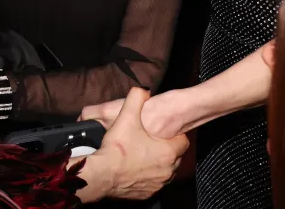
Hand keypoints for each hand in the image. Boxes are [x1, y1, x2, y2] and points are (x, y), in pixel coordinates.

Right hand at [77, 88, 188, 202]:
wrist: (102, 175)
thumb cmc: (117, 149)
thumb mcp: (126, 117)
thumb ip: (136, 98)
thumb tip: (142, 90)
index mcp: (167, 152)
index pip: (183, 141)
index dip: (173, 135)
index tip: (162, 132)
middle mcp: (167, 170)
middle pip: (174, 157)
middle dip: (164, 149)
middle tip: (149, 142)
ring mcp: (158, 184)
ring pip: (164, 171)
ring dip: (156, 163)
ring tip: (140, 154)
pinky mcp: (147, 194)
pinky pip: (153, 183)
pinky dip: (147, 176)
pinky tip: (134, 168)